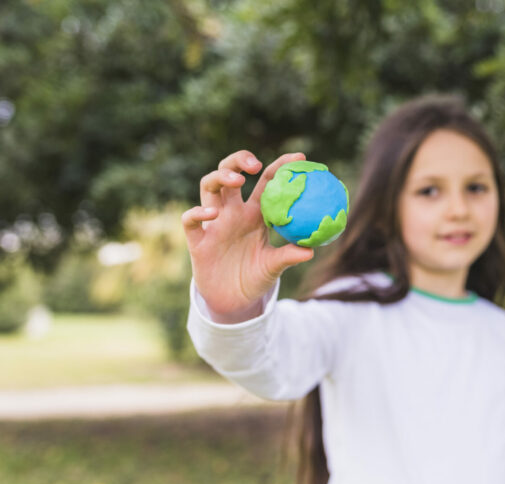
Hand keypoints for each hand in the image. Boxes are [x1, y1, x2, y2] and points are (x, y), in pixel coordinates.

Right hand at [182, 151, 314, 322]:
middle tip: (255, 165)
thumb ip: (289, 256)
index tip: (299, 157)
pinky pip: (190, 220)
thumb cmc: (256, 278)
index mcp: (255, 214)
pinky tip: (212, 214)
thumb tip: (311, 250)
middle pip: (230, 172)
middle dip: (239, 160)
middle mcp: (233, 212)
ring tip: (237, 181)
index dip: (280, 166)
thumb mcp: (274, 267)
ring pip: (208, 187)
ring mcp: (214, 223)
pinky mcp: (198, 240)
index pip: (266, 181)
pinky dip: (198, 212)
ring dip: (220, 177)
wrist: (233, 302)